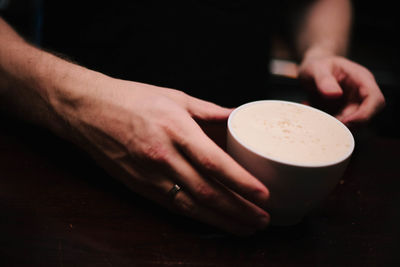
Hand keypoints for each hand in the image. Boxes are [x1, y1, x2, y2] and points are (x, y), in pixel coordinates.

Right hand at [59, 76, 269, 234]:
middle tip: (262, 220)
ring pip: (191, 206)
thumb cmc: (132, 99)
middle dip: (238, 209)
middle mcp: (163, 156)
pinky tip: (215, 221)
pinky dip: (197, 217)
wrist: (88, 110)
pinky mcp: (139, 186)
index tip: (263, 194)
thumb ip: (209, 110)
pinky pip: (173, 206)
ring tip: (246, 228)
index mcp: (175, 129)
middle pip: (207, 191)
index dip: (241, 182)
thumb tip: (236, 115)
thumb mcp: (175, 97)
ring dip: (222, 220)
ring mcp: (149, 175)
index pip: (214, 162)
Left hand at [298, 51, 384, 126]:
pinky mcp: (341, 113)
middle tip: (327, 125)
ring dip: (336, 126)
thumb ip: (324, 79)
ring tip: (317, 117)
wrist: (311, 70)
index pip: (375, 99)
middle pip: (365, 116)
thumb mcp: (316, 68)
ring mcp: (351, 105)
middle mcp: (359, 94)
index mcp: (361, 79)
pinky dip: (326, 123)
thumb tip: (334, 94)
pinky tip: (312, 113)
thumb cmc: (317, 65)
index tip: (347, 121)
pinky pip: (337, 124)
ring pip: (351, 123)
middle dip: (348, 124)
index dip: (365, 114)